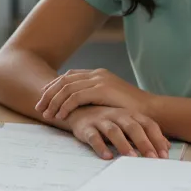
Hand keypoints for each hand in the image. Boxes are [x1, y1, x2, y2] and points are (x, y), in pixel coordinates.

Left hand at [36, 68, 152, 121]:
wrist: (150, 111)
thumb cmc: (131, 110)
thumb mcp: (109, 101)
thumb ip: (94, 98)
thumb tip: (77, 105)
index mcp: (97, 74)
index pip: (68, 77)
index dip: (53, 87)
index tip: (43, 99)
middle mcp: (96, 74)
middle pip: (64, 80)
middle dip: (48, 94)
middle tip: (39, 108)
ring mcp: (99, 80)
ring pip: (67, 88)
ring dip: (54, 102)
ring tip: (47, 114)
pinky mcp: (102, 90)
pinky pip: (76, 96)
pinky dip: (65, 106)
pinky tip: (60, 115)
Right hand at [66, 106, 169, 159]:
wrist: (77, 110)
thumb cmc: (107, 119)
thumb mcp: (128, 124)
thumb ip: (147, 134)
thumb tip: (167, 147)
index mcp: (130, 114)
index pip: (147, 124)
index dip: (157, 139)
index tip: (164, 155)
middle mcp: (117, 115)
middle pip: (133, 127)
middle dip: (144, 143)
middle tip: (152, 158)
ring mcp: (101, 120)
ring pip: (114, 131)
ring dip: (123, 144)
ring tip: (131, 157)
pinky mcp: (86, 127)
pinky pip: (93, 136)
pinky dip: (100, 146)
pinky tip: (106, 156)